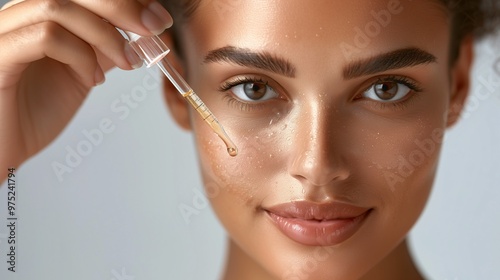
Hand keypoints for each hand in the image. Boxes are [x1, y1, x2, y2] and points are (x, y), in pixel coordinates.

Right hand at [0, 0, 171, 181]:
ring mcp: (3, 34)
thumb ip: (100, 50)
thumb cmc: (32, 115)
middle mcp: (17, 17)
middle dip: (122, 6)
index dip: (125, 0)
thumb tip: (136, 34)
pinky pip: (44, 38)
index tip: (157, 17)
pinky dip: (79, 55)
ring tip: (127, 61)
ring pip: (58, 7)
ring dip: (105, 34)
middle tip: (155, 28)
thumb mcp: (79, 74)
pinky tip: (92, 78)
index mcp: (37, 17)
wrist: (1, 152)